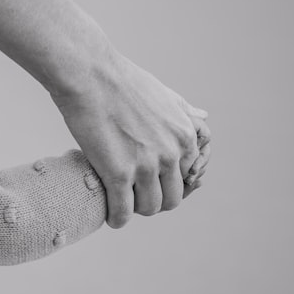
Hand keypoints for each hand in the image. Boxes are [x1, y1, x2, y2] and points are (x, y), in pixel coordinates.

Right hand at [55, 51, 208, 227]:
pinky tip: (109, 216)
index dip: (166, 182)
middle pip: (171, 199)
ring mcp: (145, 165)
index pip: (186, 179)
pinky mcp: (118, 173)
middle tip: (133, 196)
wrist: (90, 74)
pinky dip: (117, 219)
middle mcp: (171, 153)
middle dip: (153, 200)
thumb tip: (204, 116)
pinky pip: (123, 212)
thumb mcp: (165, 94)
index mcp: (185, 137)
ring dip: (135, 210)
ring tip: (120, 204)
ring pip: (149, 208)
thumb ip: (185, 111)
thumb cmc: (121, 80)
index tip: (148, 181)